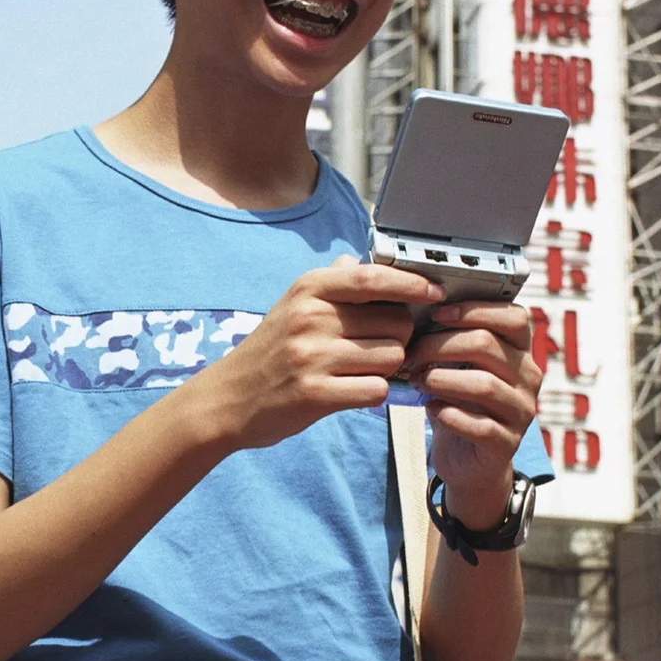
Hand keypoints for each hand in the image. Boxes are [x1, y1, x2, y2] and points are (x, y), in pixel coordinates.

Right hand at [188, 260, 440, 450]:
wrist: (226, 398)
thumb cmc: (268, 352)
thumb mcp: (291, 306)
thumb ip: (330, 284)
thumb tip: (358, 262)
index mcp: (309, 289)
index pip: (374, 277)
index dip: (412, 283)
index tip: (434, 292)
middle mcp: (311, 317)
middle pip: (395, 322)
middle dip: (400, 338)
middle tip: (381, 349)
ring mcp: (312, 356)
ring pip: (391, 357)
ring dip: (388, 368)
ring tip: (365, 371)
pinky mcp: (315, 394)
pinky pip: (376, 389)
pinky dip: (374, 393)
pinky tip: (355, 391)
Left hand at [404, 299, 544, 526]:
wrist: (468, 462)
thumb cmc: (459, 405)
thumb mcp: (458, 369)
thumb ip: (450, 343)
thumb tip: (415, 310)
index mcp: (520, 352)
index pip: (514, 317)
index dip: (474, 309)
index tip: (436, 314)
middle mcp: (528, 379)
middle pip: (487, 345)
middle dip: (440, 345)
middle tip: (411, 355)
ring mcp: (521, 412)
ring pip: (483, 385)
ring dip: (440, 379)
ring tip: (416, 381)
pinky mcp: (507, 443)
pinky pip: (479, 425)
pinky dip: (449, 415)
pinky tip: (431, 409)